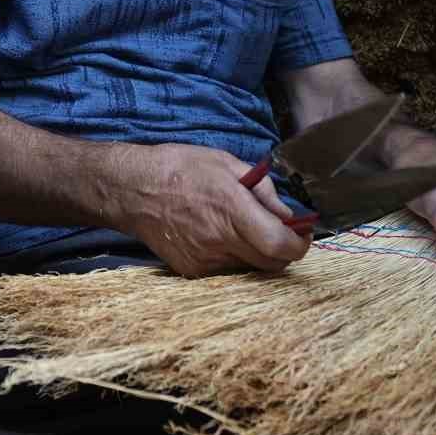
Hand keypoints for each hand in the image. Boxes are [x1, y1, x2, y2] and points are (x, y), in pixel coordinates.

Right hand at [115, 143, 312, 277]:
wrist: (133, 190)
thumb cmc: (181, 169)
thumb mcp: (226, 163)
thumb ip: (263, 190)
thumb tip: (288, 215)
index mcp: (231, 209)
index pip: (280, 246)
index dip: (300, 244)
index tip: (302, 233)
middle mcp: (219, 240)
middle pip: (272, 264)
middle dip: (283, 250)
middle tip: (278, 231)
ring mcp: (204, 260)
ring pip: (251, 269)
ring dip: (257, 254)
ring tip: (242, 229)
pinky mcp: (192, 270)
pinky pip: (227, 271)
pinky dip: (233, 258)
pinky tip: (220, 237)